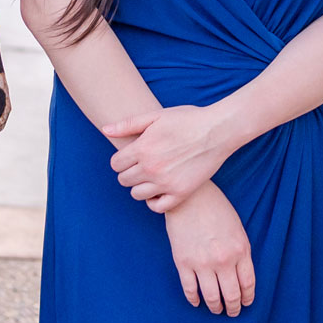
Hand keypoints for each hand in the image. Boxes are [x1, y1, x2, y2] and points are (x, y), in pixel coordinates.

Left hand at [102, 105, 234, 211]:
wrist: (218, 130)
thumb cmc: (187, 119)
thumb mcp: (156, 115)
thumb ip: (128, 124)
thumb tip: (104, 130)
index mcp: (143, 148)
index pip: (116, 164)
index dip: (122, 160)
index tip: (132, 156)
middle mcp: (151, 168)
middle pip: (124, 180)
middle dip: (129, 172)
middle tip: (142, 165)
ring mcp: (166, 182)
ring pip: (137, 194)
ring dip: (140, 186)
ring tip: (151, 176)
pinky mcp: (181, 193)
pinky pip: (157, 207)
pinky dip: (155, 201)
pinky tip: (160, 190)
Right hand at [163, 182, 254, 316]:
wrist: (190, 197)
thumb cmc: (216, 208)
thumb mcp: (238, 229)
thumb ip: (240, 252)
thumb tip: (240, 275)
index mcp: (240, 250)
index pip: (248, 284)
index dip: (247, 298)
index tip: (246, 304)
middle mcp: (223, 260)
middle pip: (231, 294)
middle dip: (233, 307)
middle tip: (232, 313)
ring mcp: (202, 263)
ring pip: (211, 297)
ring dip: (215, 307)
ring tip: (217, 310)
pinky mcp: (183, 263)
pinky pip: (190, 289)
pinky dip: (194, 299)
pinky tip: (197, 302)